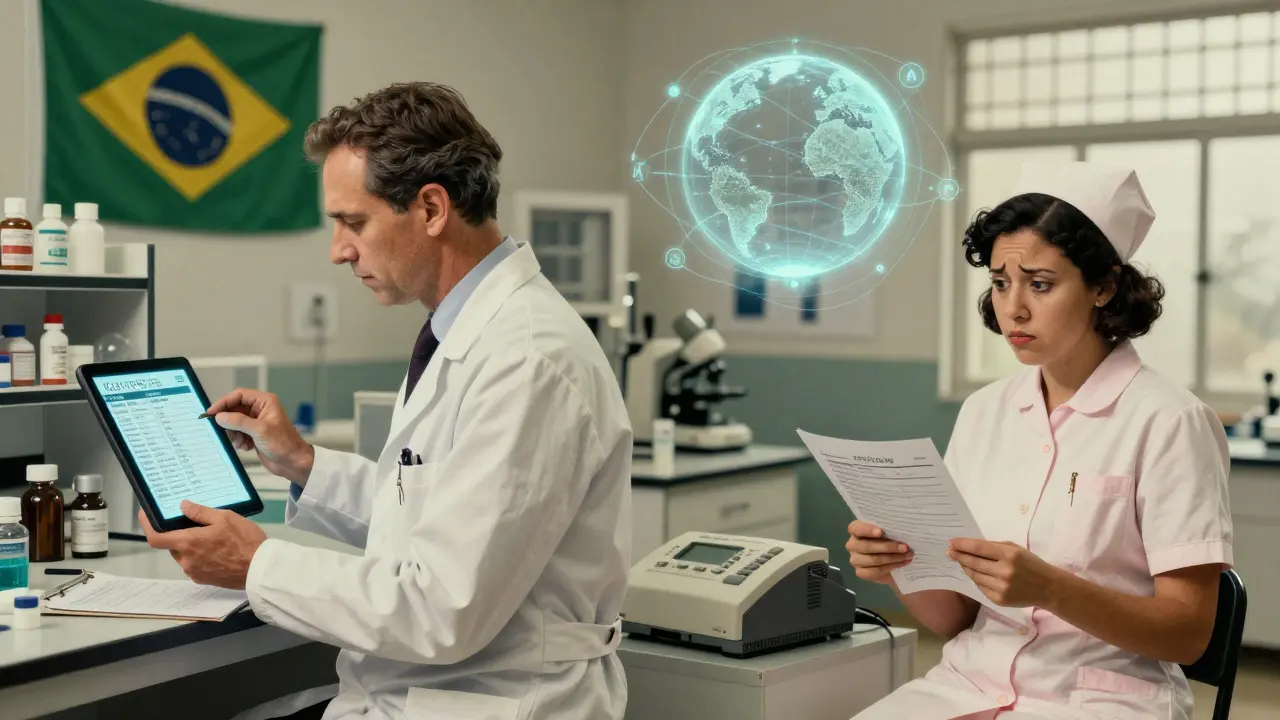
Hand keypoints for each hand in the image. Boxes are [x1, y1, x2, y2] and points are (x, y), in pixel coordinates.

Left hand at [139, 502, 267, 589]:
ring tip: (213, 537)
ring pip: (184, 555)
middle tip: (196, 524)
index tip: (146, 516)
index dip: (147, 525)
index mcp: (188, 543)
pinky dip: (200, 556)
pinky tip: (218, 550)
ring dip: (192, 545)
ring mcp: (194, 572)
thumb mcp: (225, 518)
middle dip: (180, 534)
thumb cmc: (245, 542)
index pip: (156, 537)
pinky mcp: (204, 579)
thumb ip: (200, 512)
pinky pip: (195, 564)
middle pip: (172, 545)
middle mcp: (186, 560)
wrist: (260, 569)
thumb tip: (183, 506)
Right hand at [207, 388, 313, 484]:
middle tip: (224, 431)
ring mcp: (256, 422)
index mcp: (265, 402)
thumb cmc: (283, 443)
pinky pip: (237, 433)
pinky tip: (246, 447)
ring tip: (240, 442)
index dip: (224, 402)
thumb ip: (238, 421)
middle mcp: (260, 410)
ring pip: (234, 422)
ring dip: (233, 433)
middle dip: (228, 421)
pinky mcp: (253, 434)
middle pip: (234, 409)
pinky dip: (238, 440)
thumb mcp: (259, 430)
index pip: (239, 395)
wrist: (292, 463)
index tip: (211, 413)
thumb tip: (219, 416)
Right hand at [845, 519, 912, 584]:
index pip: (855, 528)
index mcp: (856, 530)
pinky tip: (902, 563)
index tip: (881, 532)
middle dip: (888, 547)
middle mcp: (852, 544)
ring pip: (872, 559)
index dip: (867, 530)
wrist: (893, 561)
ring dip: (893, 558)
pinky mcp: (860, 572)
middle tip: (905, 547)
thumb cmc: (890, 541)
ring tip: (908, 556)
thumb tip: (902, 530)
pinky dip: (890, 567)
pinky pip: (874, 571)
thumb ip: (890, 530)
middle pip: (866, 546)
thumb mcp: (890, 533)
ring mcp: (855, 559)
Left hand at [948, 538, 1064, 607]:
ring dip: (966, 568)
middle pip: (973, 563)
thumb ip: (993, 547)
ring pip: (975, 576)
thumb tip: (968, 546)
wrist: (1048, 588)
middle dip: (959, 556)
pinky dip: (976, 579)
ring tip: (960, 561)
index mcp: (1009, 555)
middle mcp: (1004, 571)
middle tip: (949, 552)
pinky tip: (974, 573)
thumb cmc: (1030, 564)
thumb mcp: (1015, 549)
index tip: (951, 542)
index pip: (978, 548)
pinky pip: (981, 587)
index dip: (962, 545)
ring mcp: (1001, 587)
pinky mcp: (999, 599)